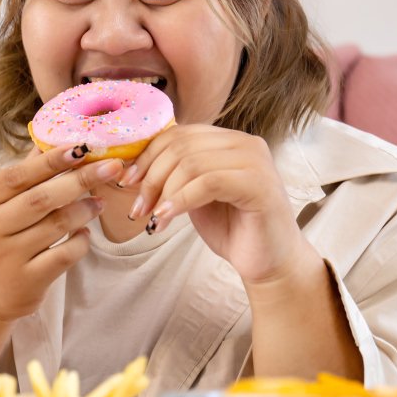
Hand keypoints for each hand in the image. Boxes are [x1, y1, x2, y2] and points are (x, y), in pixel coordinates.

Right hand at [0, 145, 123, 322]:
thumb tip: (49, 139)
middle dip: (80, 179)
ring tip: (98, 202)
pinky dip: (81, 241)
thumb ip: (24, 176)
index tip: (82, 146)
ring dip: (85, 210)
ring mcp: (7, 256)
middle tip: (111, 167)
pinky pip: (64, 255)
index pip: (19, 175)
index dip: (51, 159)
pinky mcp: (26, 281)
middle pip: (41, 198)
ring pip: (57, 225)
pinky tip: (84, 234)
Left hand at [122, 125, 307, 283]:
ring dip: (163, 192)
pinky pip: (208, 183)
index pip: (179, 133)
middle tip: (138, 208)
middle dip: (151, 176)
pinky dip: (180, 200)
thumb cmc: (233, 228)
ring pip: (191, 163)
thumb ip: (177, 173)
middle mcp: (246, 143)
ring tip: (153, 218)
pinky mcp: (259, 185)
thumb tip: (132, 165)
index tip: (127, 182)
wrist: (270, 263)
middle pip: (181, 146)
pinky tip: (166, 218)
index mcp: (230, 140)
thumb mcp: (196, 193)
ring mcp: (256, 161)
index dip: (147, 155)